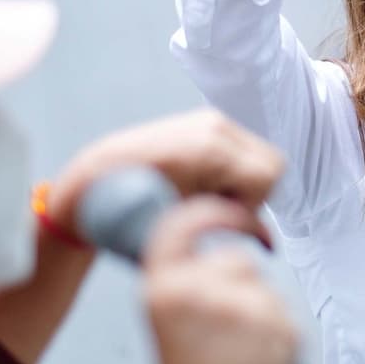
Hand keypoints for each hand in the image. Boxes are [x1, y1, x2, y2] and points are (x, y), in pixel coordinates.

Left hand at [48, 109, 284, 239]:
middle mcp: (214, 126)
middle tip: (219, 209)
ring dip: (244, 181)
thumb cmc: (130, 212)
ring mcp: (209, 120)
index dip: (252, 205)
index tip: (223, 217)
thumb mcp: (183, 227)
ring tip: (208, 197)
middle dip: (254, 192)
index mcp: (210, 149)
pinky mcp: (204, 121)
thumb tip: (268, 243)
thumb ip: (229, 229)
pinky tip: (203, 183)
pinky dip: (233, 169)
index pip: (268, 175)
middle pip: (272, 162)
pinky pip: (241, 147)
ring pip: (260, 154)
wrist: (93, 183)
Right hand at [145, 198, 298, 363]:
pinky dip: (273, 329)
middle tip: (222, 320)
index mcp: (163, 291)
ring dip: (255, 306)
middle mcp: (203, 293)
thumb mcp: (168, 321)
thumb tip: (199, 249)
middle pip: (234, 259)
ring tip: (235, 346)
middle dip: (234, 280)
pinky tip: (254, 355)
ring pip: (260, 285)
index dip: (206, 214)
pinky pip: (280, 311)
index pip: (181, 223)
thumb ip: (179, 283)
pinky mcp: (280, 326)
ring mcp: (246, 308)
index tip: (225, 214)